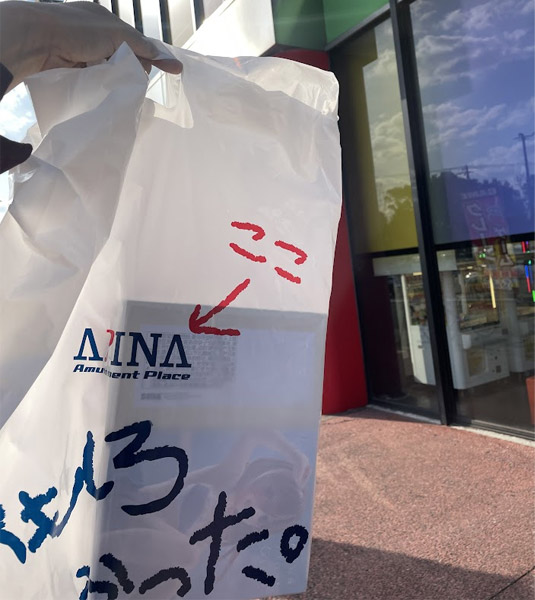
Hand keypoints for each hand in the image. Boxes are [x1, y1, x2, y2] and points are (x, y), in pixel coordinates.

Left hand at [0, 1, 181, 92]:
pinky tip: (111, 90)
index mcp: (105, 20)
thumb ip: (143, 47)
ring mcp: (83, 52)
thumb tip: (167, 59)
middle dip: (136, 69)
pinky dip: (105, 85)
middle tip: (140, 79)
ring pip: (112, 71)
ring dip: (120, 79)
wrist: (39, 41)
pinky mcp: (74, 69)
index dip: (154, 56)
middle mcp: (95, 35)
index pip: (137, 41)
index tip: (174, 70)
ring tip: (125, 87)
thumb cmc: (78, 30)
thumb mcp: (117, 34)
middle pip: (126, 58)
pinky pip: (98, 80)